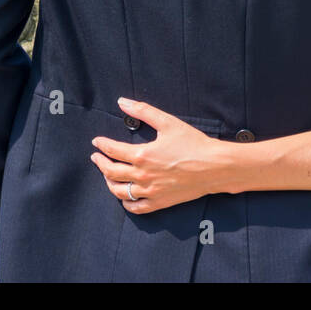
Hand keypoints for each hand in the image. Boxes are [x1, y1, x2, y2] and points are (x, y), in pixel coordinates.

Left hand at [90, 99, 229, 213]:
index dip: (102, 145)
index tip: (97, 142)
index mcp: (142, 155)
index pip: (113, 150)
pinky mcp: (159, 202)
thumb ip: (143, 111)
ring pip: (119, 191)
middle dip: (100, 163)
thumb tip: (122, 102)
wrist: (214, 166)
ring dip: (109, 182)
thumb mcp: (168, 122)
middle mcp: (142, 175)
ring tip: (107, 175)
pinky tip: (125, 196)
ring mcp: (150, 191)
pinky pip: (135, 207)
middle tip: (96, 157)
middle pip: (111, 172)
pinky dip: (126, 202)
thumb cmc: (193, 143)